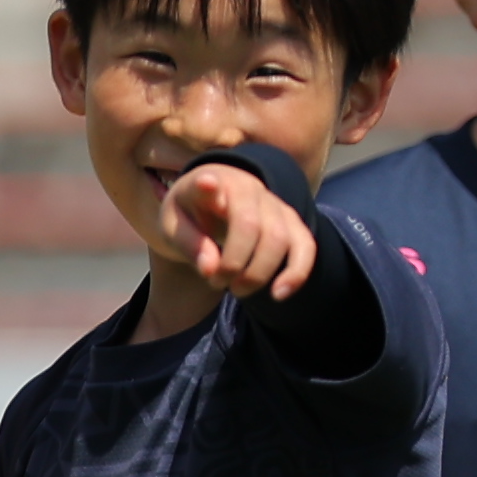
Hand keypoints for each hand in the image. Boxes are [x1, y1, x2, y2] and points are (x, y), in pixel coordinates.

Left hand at [156, 159, 318, 311]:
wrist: (213, 204)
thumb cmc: (190, 215)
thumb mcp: (172, 227)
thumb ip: (188, 244)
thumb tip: (211, 269)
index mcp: (210, 181)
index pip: (211, 182)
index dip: (209, 186)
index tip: (205, 184)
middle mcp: (248, 186)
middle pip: (250, 225)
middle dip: (234, 264)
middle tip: (215, 282)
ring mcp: (274, 203)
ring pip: (280, 238)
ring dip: (258, 273)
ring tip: (237, 290)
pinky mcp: (291, 222)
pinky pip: (305, 245)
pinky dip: (297, 273)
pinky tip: (278, 294)